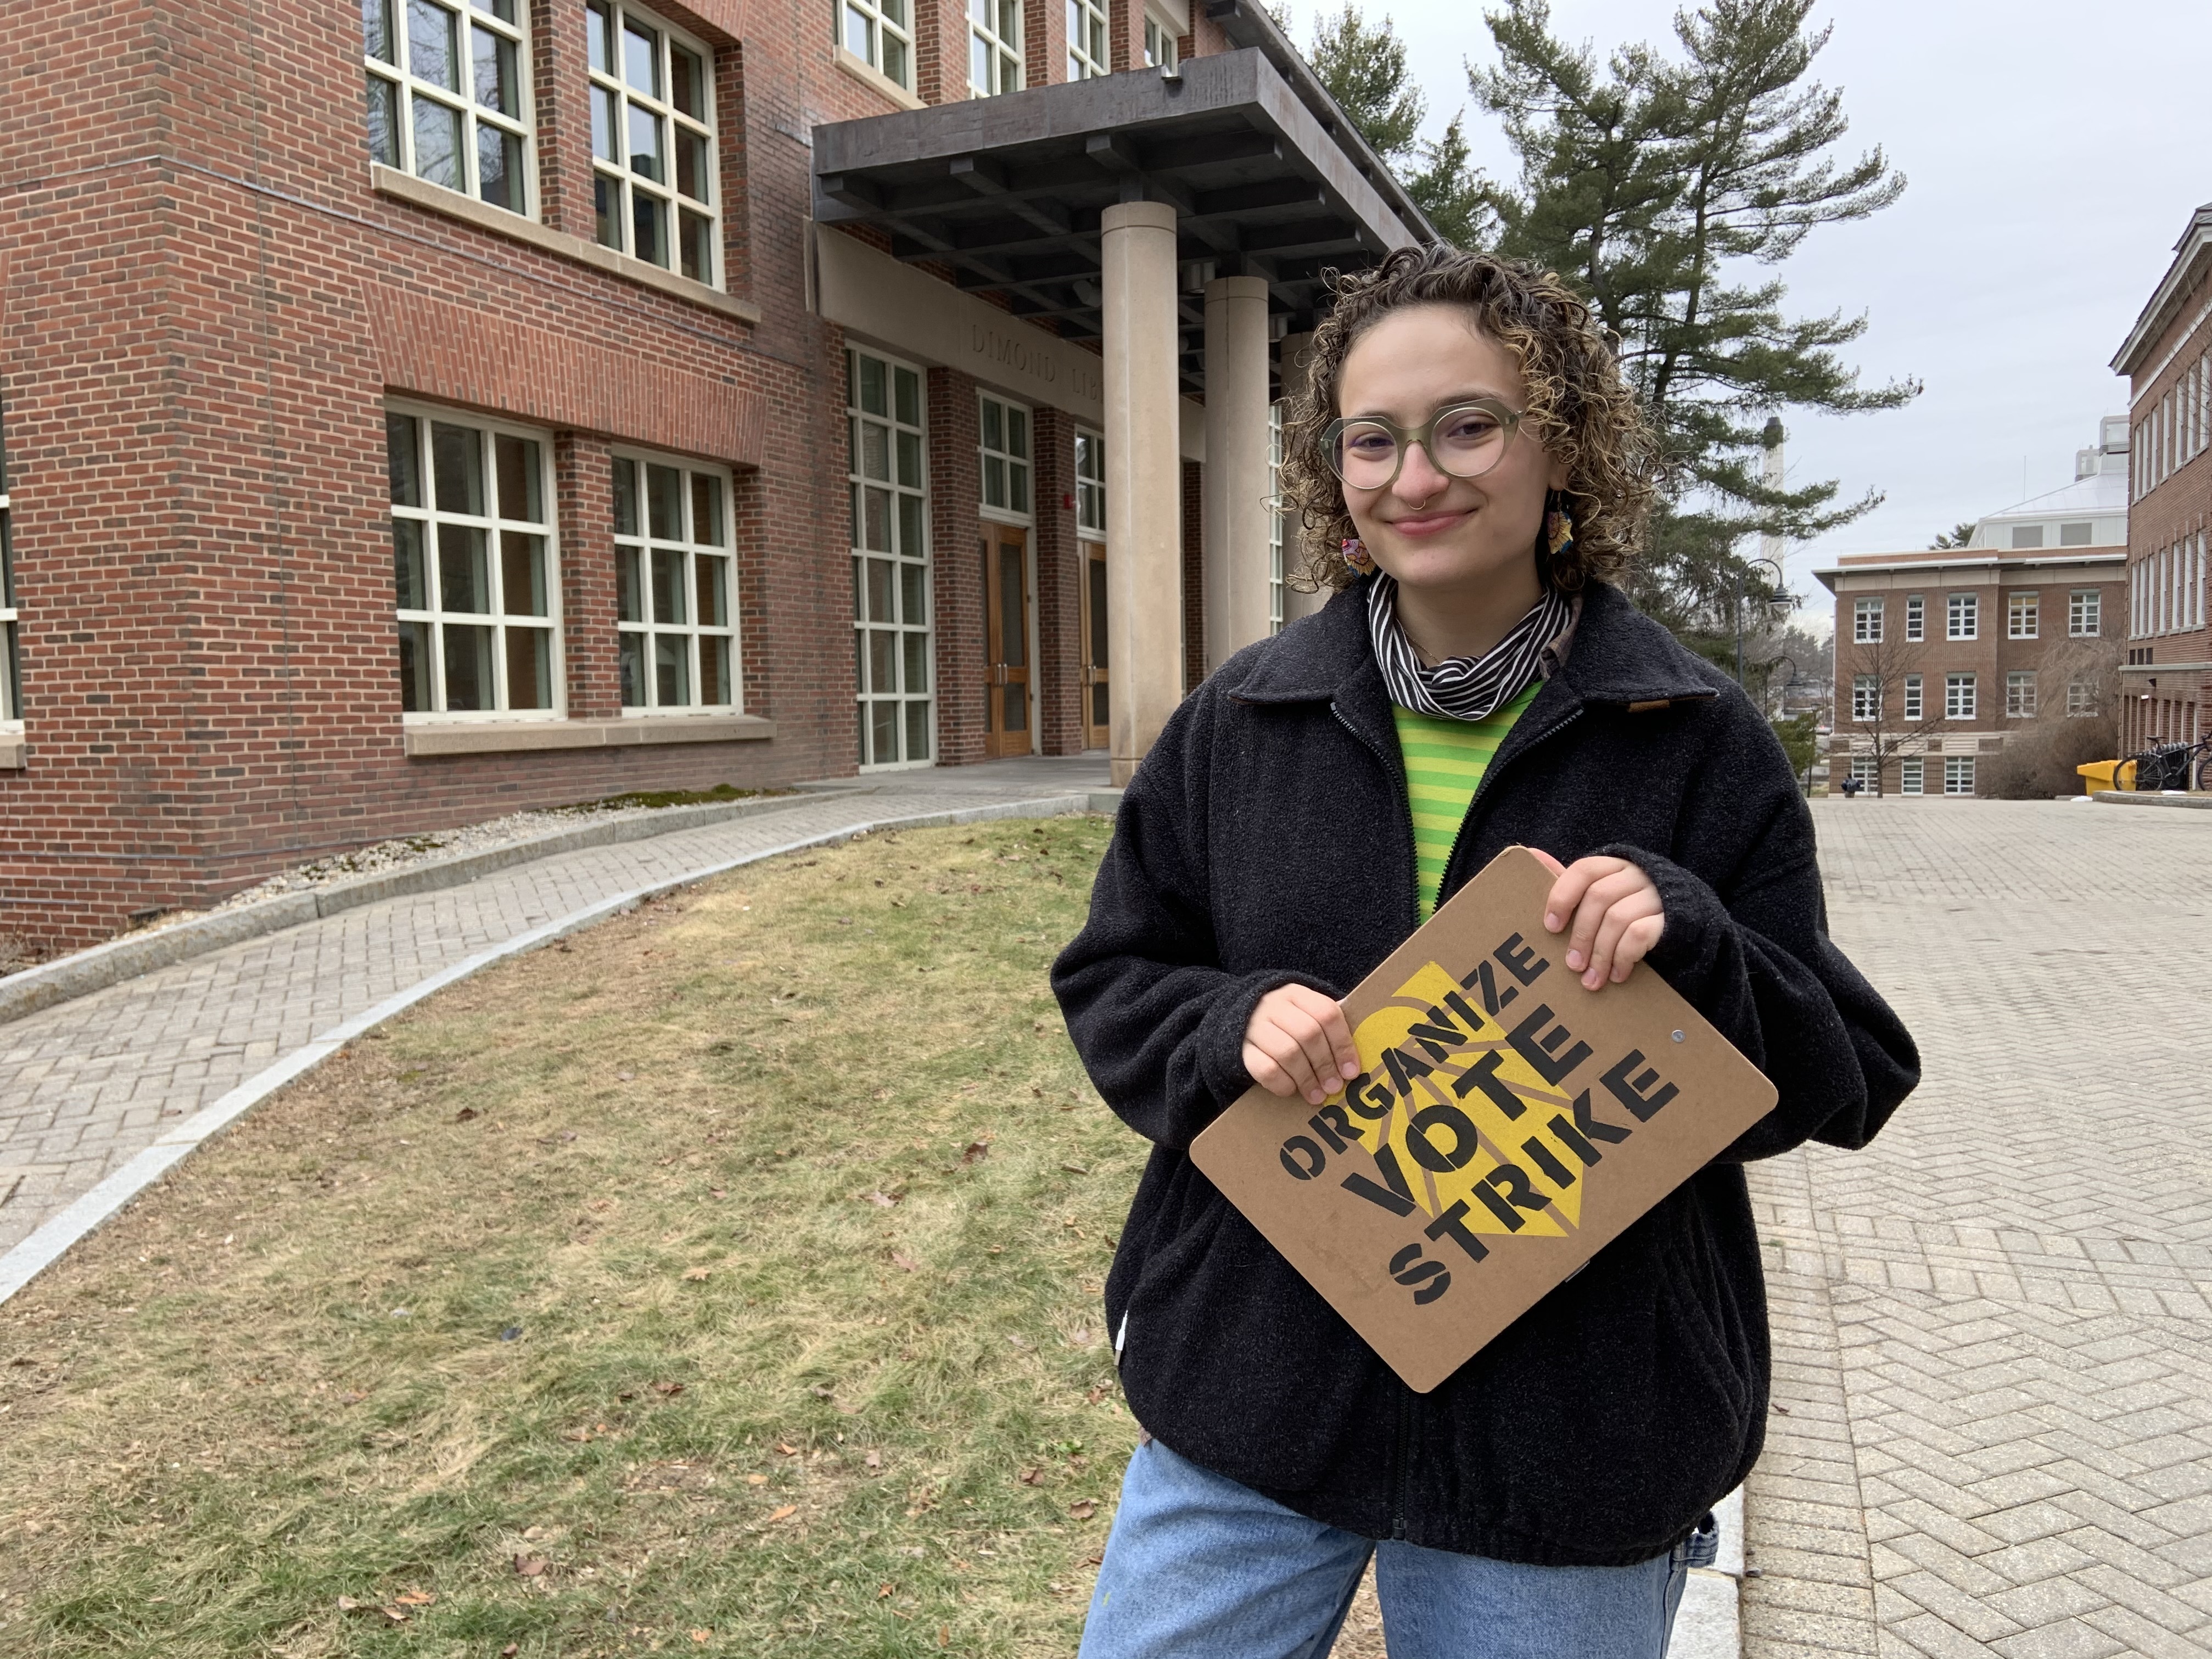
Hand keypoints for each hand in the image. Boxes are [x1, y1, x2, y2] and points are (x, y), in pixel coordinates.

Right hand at [1242, 984, 1361, 1105]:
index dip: (1343, 1044)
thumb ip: (1327, 1031)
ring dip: (1307, 1078)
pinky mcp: (1241, 1049)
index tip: (1351, 1071)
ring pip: (1288, 1052)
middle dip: (1325, 1064)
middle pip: (1308, 1034)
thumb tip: (1351, 1065)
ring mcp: (1254, 1026)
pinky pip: (1266, 1069)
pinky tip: (1291, 1090)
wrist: (1239, 1021)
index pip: (1326, 1013)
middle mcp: (1274, 1005)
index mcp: (1296, 994)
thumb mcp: (1304, 1016)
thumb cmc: (1284, 1024)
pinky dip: (1283, 1083)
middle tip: (1334, 1087)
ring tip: (1316, 1095)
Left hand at [1528, 850, 1664, 990]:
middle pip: (1599, 898)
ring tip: (1592, 979)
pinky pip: (1639, 934)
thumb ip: (1571, 882)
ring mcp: (1656, 895)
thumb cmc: (1630, 910)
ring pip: (1617, 919)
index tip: (1551, 927)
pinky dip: (1623, 957)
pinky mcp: (1670, 918)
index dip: (1563, 897)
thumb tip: (1531, 853)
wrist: (1686, 925)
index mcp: (1614, 866)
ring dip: (1600, 954)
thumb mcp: (1602, 894)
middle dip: (1581, 935)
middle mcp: (1637, 875)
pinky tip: (1618, 975)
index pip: (1585, 870)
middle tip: (1572, 966)